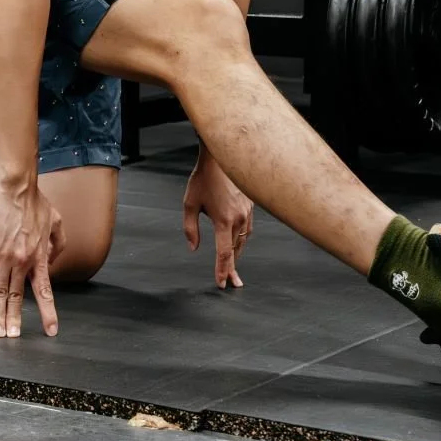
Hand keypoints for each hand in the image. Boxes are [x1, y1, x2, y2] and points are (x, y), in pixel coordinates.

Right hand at [0, 180, 65, 337]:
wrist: (15, 189)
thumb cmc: (36, 204)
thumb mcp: (57, 223)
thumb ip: (58, 245)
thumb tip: (52, 263)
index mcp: (39, 257)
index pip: (44, 292)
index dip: (47, 313)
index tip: (50, 331)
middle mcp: (21, 261)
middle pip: (17, 298)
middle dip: (14, 320)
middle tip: (11, 338)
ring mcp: (2, 257)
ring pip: (0, 293)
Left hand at [182, 155, 253, 288]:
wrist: (220, 158)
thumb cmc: (202, 179)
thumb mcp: (189, 204)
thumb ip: (190, 229)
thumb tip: (193, 247)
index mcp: (223, 221)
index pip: (224, 253)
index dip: (223, 270)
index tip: (222, 283)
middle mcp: (238, 219)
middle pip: (235, 250)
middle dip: (232, 267)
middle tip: (233, 283)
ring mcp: (247, 212)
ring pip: (243, 240)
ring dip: (238, 253)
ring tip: (233, 266)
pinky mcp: (250, 206)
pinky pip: (247, 228)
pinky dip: (242, 239)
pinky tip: (238, 242)